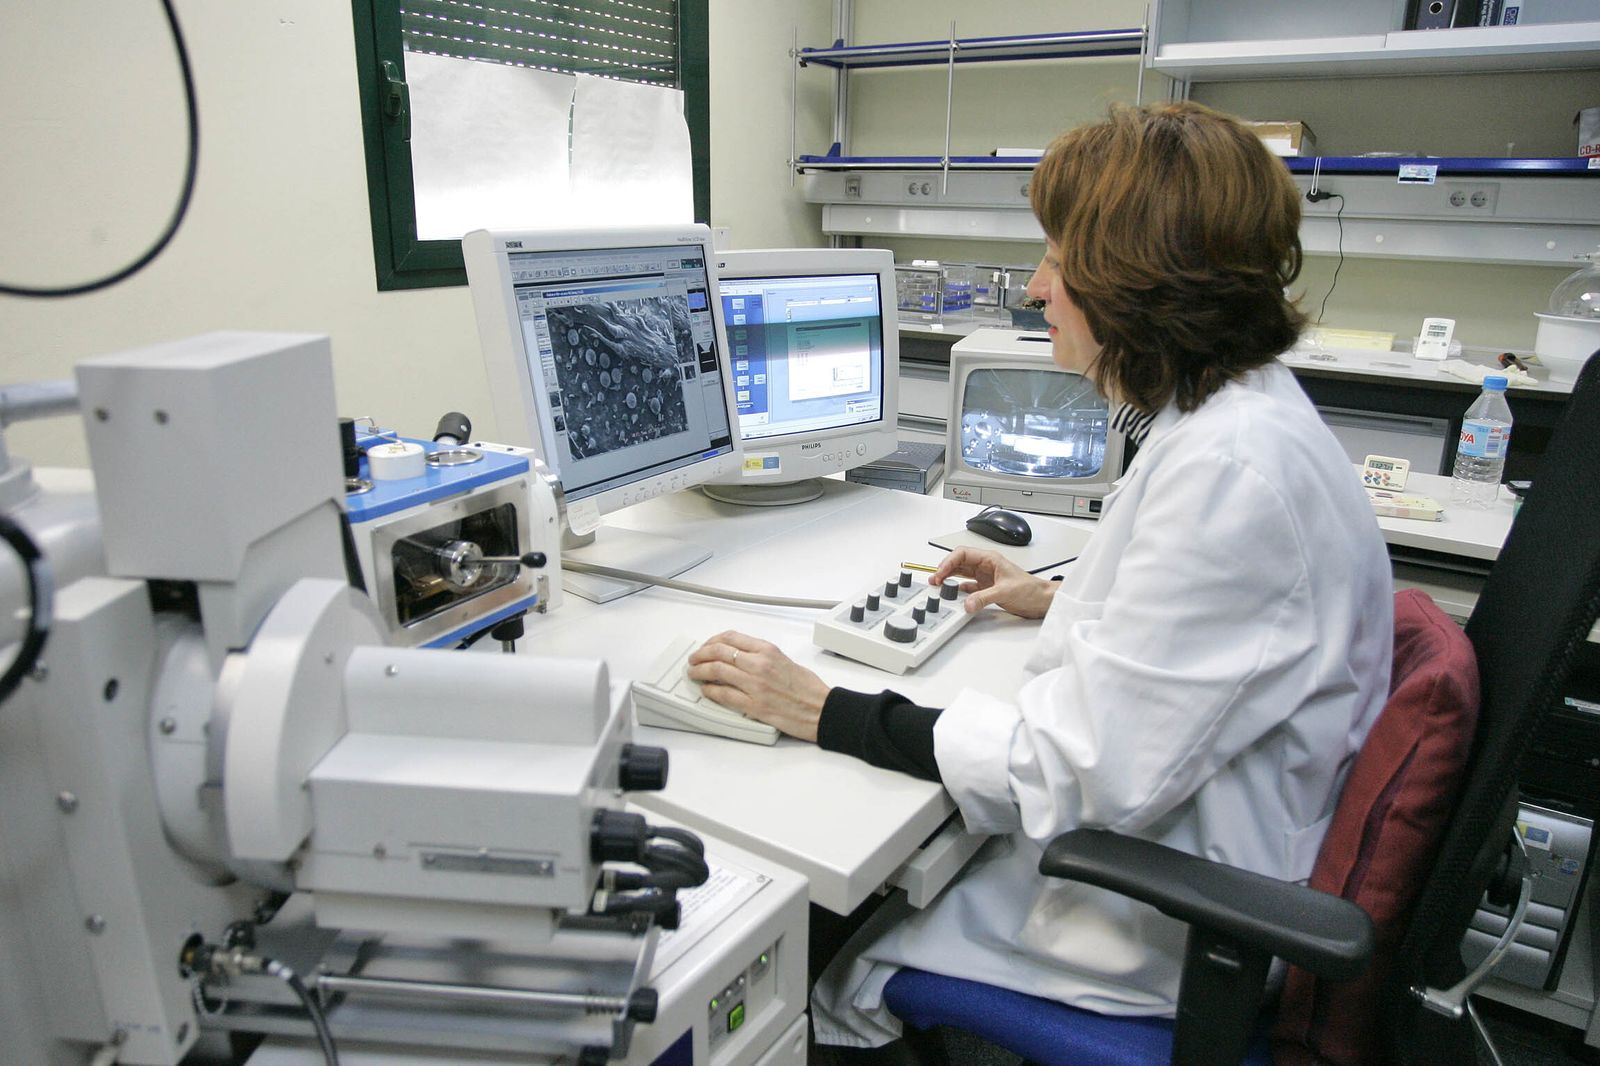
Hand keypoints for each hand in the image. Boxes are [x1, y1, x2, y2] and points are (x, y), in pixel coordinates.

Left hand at [685, 631, 830, 741]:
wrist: (821, 709)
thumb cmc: (808, 688)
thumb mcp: (785, 660)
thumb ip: (762, 656)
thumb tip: (741, 657)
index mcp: (768, 650)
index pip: (731, 638)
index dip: (712, 641)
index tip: (706, 647)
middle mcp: (759, 664)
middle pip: (719, 652)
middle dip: (700, 655)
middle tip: (694, 660)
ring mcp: (755, 685)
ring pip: (717, 671)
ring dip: (700, 671)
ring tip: (694, 673)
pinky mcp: (754, 706)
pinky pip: (724, 695)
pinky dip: (711, 691)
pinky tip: (706, 691)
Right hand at [931, 547, 1056, 618]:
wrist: (1042, 601)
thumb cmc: (1031, 589)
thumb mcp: (1005, 592)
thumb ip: (984, 598)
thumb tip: (967, 603)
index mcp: (990, 559)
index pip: (963, 554)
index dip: (949, 562)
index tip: (941, 573)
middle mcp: (986, 566)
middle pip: (959, 563)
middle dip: (945, 570)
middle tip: (935, 580)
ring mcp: (985, 577)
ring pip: (961, 574)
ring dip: (950, 580)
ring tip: (940, 586)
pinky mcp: (987, 589)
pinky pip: (968, 587)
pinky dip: (959, 591)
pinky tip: (955, 595)